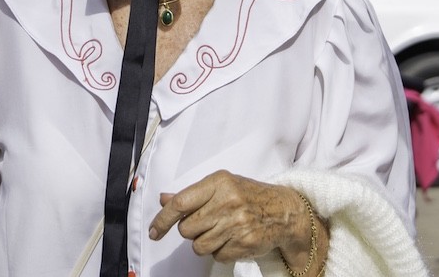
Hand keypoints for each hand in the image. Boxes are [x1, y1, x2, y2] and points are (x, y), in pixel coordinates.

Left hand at [149, 170, 324, 268]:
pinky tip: (233, 238)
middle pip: (186, 229)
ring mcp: (237, 223)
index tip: (154, 231)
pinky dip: (221, 251)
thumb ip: (193, 194)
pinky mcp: (244, 243)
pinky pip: (216, 256)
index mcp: (219, 182)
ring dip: (206, 242)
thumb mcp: (223, 186)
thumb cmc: (249, 195)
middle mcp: (228, 201)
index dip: (162, 219)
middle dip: (192, 230)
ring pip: (199, 246)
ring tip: (222, 230)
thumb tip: (164, 199)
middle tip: (208, 222)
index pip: (181, 203)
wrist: (284, 210)